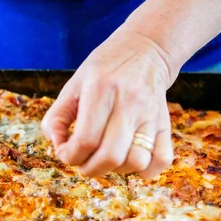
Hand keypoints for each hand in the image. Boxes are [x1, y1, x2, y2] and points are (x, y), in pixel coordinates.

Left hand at [41, 29, 176, 178]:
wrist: (145, 50)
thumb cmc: (104, 70)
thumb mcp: (73, 84)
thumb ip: (57, 116)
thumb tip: (57, 147)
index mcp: (101, 90)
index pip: (86, 139)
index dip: (70, 156)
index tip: (66, 153)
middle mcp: (129, 103)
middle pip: (111, 155)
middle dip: (90, 168)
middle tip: (84, 162)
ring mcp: (150, 115)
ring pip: (137, 161)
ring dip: (117, 170)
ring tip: (106, 160)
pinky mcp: (164, 123)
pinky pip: (162, 159)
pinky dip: (146, 171)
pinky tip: (130, 162)